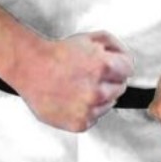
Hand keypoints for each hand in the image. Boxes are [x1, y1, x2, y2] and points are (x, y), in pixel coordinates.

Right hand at [14, 31, 133, 132]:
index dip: (120, 64)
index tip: (113, 66)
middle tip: (91, 75)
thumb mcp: (89, 38)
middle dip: (110, 80)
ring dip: (99, 96)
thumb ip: (112, 45)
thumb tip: (124, 58)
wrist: (31, 68)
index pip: (128, 69)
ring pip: (108, 104)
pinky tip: (74, 98)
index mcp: (103, 67)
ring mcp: (88, 109)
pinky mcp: (79, 123)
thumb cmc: (58, 53)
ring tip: (80, 86)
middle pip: (120, 88)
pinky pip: (94, 117)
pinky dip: (87, 110)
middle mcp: (98, 91)